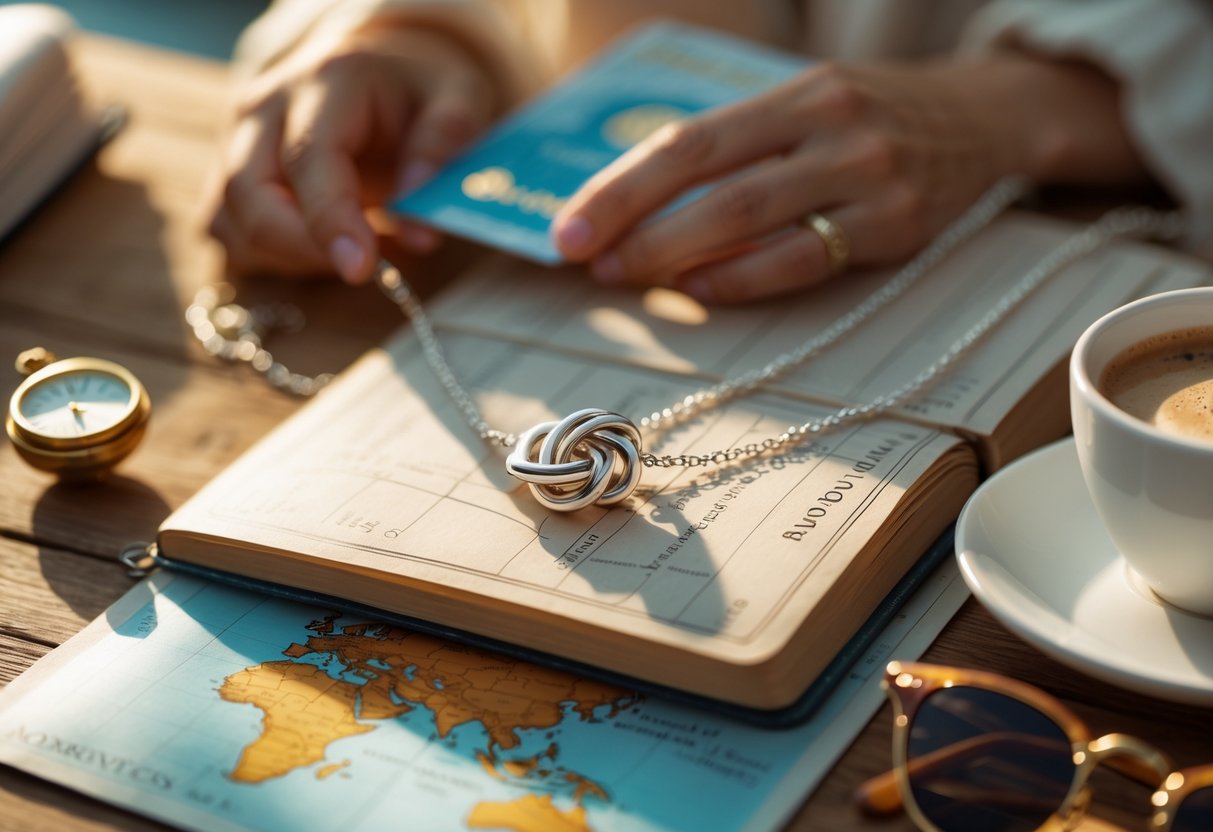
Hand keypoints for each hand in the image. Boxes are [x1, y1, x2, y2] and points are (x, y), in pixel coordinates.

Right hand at [204, 23, 497, 282]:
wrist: (381, 68)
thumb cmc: (420, 91)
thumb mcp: (459, 99)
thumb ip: (443, 151)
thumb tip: (421, 225)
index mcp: (326, 80)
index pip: (309, 156)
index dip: (330, 219)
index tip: (360, 269)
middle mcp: (266, 106)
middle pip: (248, 192)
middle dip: (301, 248)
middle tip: (364, 269)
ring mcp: (237, 141)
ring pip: (230, 223)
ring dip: (289, 258)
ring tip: (357, 248)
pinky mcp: (229, 176)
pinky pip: (229, 236)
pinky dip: (273, 260)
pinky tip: (325, 251)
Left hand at [551, 55, 1146, 302]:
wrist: (987, 121)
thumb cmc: (873, 122)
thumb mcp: (807, 108)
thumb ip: (737, 147)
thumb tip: (641, 206)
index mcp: (795, 93)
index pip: (688, 139)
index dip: (621, 185)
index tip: (570, 226)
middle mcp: (830, 125)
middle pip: (710, 179)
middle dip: (635, 223)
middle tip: (585, 259)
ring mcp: (868, 175)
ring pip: (751, 218)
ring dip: (676, 254)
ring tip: (627, 278)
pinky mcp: (899, 226)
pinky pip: (808, 257)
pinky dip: (747, 277)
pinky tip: (702, 292)